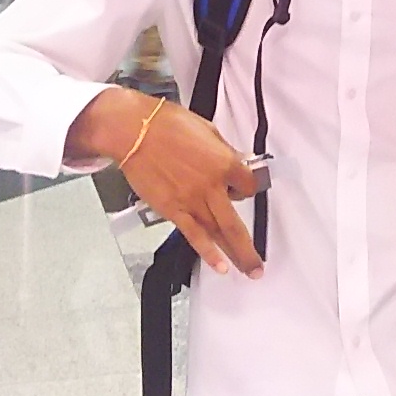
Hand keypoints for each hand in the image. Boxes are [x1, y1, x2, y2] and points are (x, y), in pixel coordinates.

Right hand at [89, 91, 262, 277]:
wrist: (136, 131)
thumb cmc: (168, 125)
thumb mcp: (208, 130)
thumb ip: (224, 151)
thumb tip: (235, 160)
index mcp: (225, 163)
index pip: (249, 185)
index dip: (248, 188)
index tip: (245, 190)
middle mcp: (212, 186)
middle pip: (237, 224)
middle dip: (250, 248)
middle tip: (259, 264)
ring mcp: (193, 201)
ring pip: (219, 234)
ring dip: (235, 255)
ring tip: (248, 270)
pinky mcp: (173, 210)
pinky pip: (195, 236)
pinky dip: (208, 253)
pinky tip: (219, 266)